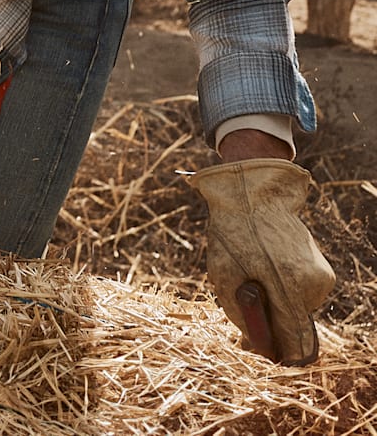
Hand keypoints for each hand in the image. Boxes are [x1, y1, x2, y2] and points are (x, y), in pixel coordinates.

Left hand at [189, 158, 334, 364]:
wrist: (251, 195)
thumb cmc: (233, 237)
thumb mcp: (224, 280)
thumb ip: (244, 318)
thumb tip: (257, 347)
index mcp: (290, 289)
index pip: (297, 345)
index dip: (278, 351)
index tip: (260, 344)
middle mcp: (313, 285)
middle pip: (296, 326)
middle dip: (272, 321)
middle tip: (248, 299)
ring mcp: (321, 276)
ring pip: (299, 309)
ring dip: (279, 300)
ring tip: (257, 271)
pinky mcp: (322, 269)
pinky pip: (303, 292)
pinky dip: (287, 286)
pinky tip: (272, 265)